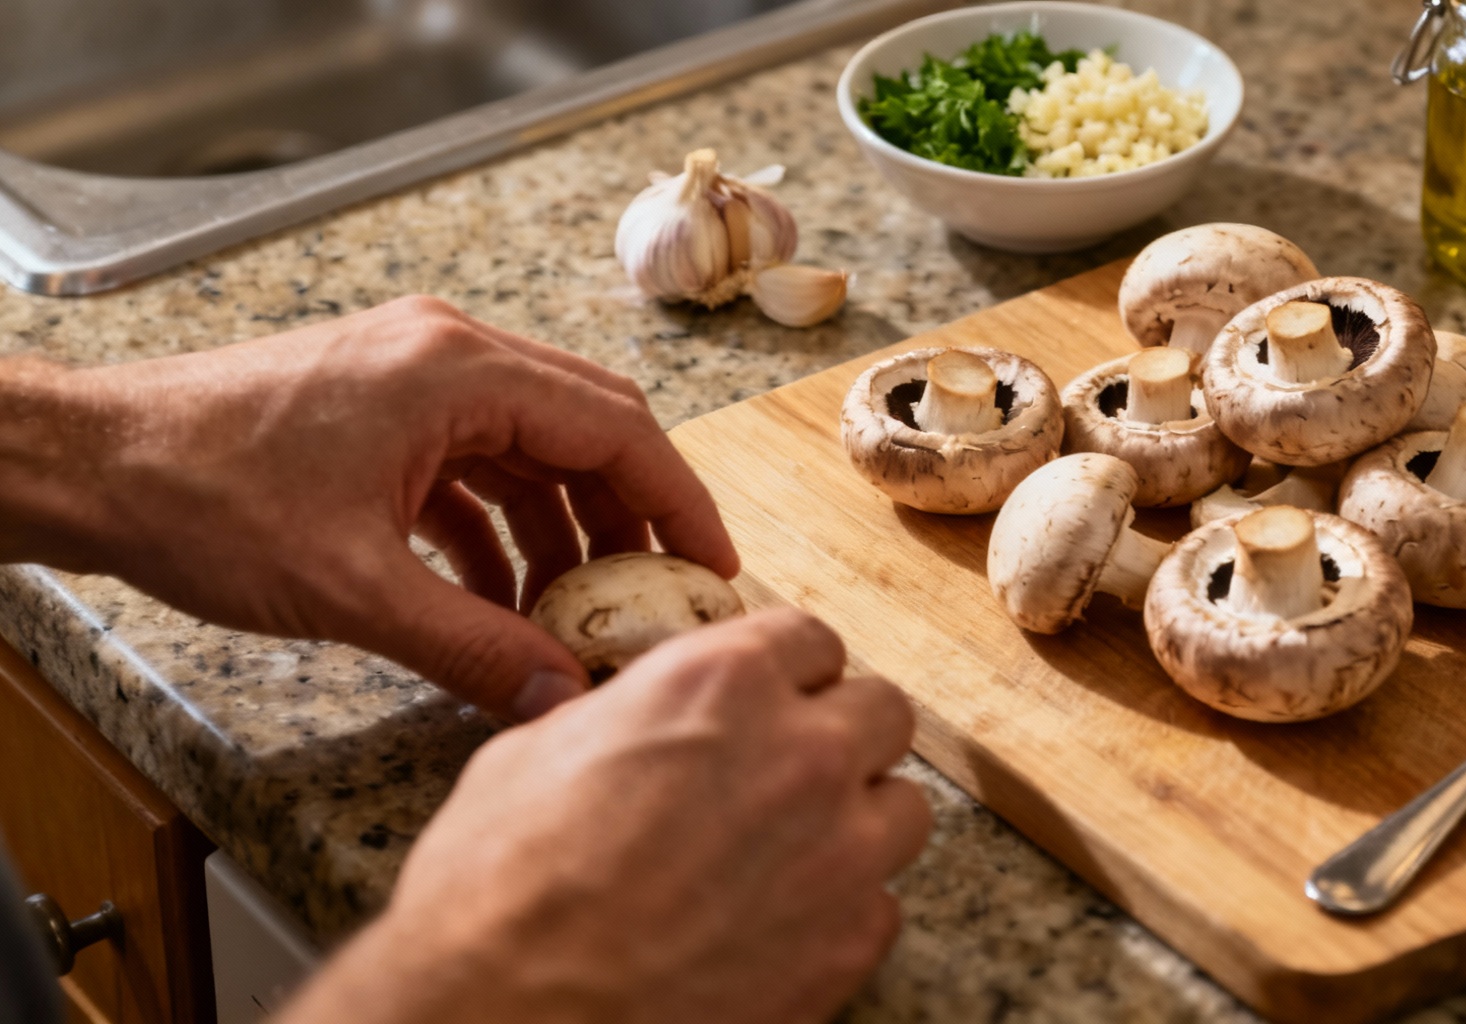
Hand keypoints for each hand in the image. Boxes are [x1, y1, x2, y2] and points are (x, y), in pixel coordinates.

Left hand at [0, 296, 734, 718]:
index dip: (679, 501)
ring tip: (579, 612)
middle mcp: (448, 355)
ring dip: (565, 530)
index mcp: (457, 369)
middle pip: (588, 430)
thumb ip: (472, 646)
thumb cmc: (199, 496)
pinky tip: (502, 598)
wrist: (91, 466)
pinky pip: (479, 467)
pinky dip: (504, 530)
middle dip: (632, 517)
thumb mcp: (353, 588)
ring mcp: (414, 379)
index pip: (616, 426)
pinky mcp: (384, 412)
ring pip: (534, 450)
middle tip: (663, 594)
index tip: (712, 566)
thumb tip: (559, 696)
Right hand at [280, 610, 931, 1023]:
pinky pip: (883, 903)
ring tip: (797, 850)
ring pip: (905, 806)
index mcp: (722, 683)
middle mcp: (801, 753)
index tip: (774, 693)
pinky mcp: (850, 943)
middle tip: (792, 768)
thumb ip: (620, 718)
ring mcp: (840, 851)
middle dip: (841, 733)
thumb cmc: (498, 889)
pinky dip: (844, 908)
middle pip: (882, 710)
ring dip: (860, 819)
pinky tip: (782, 924)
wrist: (507, 1016)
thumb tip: (630, 719)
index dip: (788, 669)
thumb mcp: (536, 754)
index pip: (810, 638)